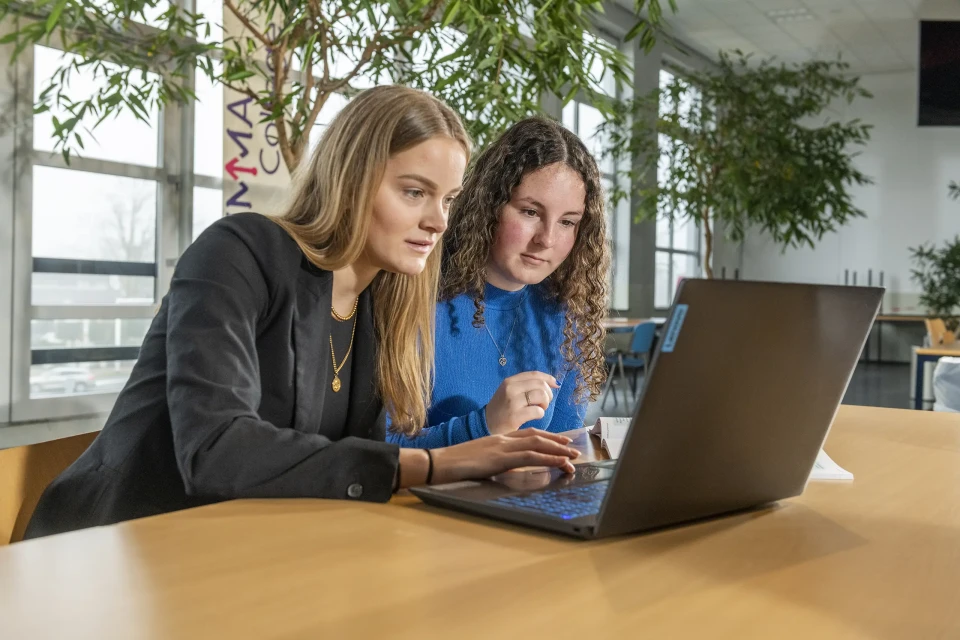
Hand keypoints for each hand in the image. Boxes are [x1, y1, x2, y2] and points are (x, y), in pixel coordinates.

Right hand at [430, 429, 579, 483]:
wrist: (440, 462)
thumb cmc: (456, 464)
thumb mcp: (481, 460)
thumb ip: (496, 460)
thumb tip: (508, 467)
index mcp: (498, 438)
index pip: (528, 434)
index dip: (547, 437)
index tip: (561, 441)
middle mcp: (503, 439)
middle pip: (536, 436)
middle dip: (557, 442)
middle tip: (574, 449)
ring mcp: (502, 447)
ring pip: (537, 445)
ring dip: (557, 450)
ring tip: (573, 457)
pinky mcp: (501, 458)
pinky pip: (530, 457)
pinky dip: (548, 459)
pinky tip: (559, 463)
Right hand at [484, 372, 559, 434]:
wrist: (485, 425)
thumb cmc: (502, 409)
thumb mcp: (509, 392)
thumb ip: (526, 386)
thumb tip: (554, 382)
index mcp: (509, 381)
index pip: (534, 374)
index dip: (548, 378)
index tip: (555, 384)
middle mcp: (510, 389)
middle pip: (540, 384)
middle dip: (548, 394)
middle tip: (544, 403)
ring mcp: (512, 402)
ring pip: (541, 396)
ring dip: (545, 404)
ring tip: (539, 409)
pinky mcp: (515, 416)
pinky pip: (538, 411)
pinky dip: (540, 414)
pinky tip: (534, 417)